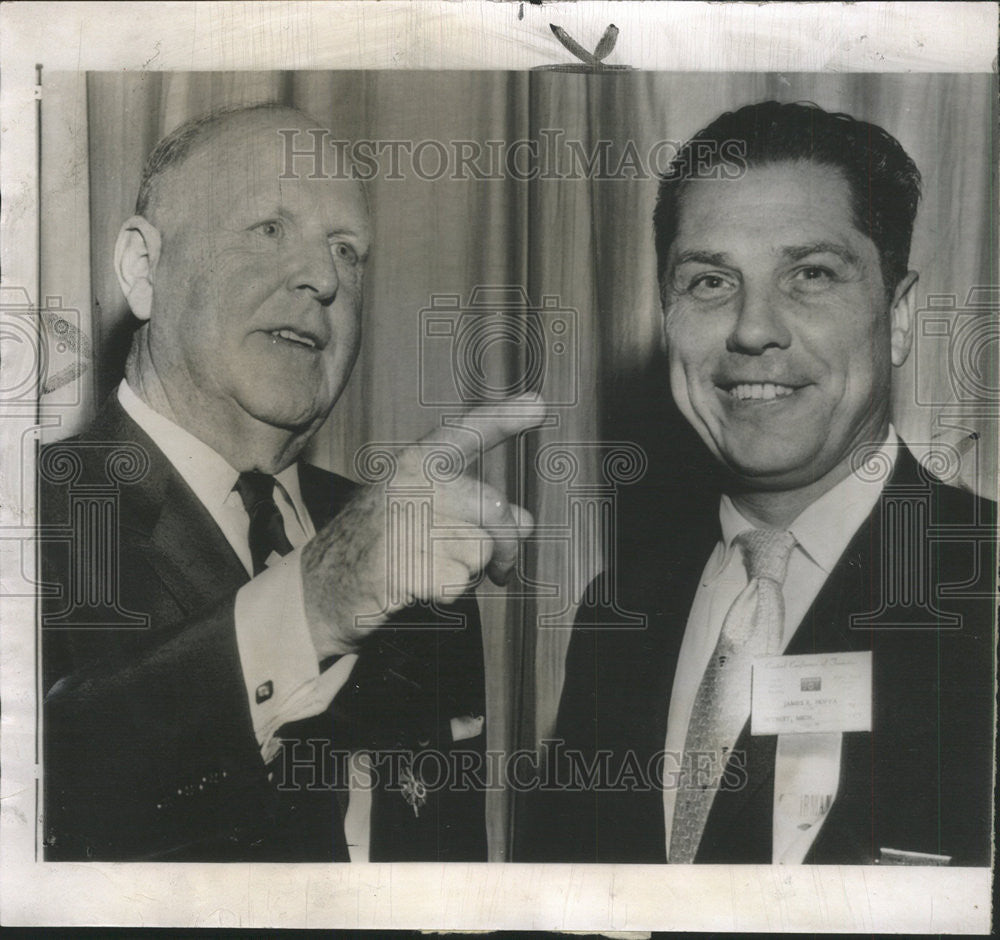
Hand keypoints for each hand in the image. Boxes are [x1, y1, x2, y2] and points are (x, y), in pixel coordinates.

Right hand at [302, 394, 545, 656]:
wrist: (324, 586)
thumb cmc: (382, 545)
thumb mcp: (427, 514)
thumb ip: (475, 509)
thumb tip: (524, 522)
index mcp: (417, 464)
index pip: (468, 432)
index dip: (505, 418)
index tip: (539, 405)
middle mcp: (413, 482)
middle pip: (496, 512)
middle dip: (506, 549)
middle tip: (501, 571)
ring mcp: (406, 520)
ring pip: (481, 552)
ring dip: (469, 573)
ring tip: (432, 569)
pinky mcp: (404, 561)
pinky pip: (458, 583)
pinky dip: (445, 594)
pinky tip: (414, 586)